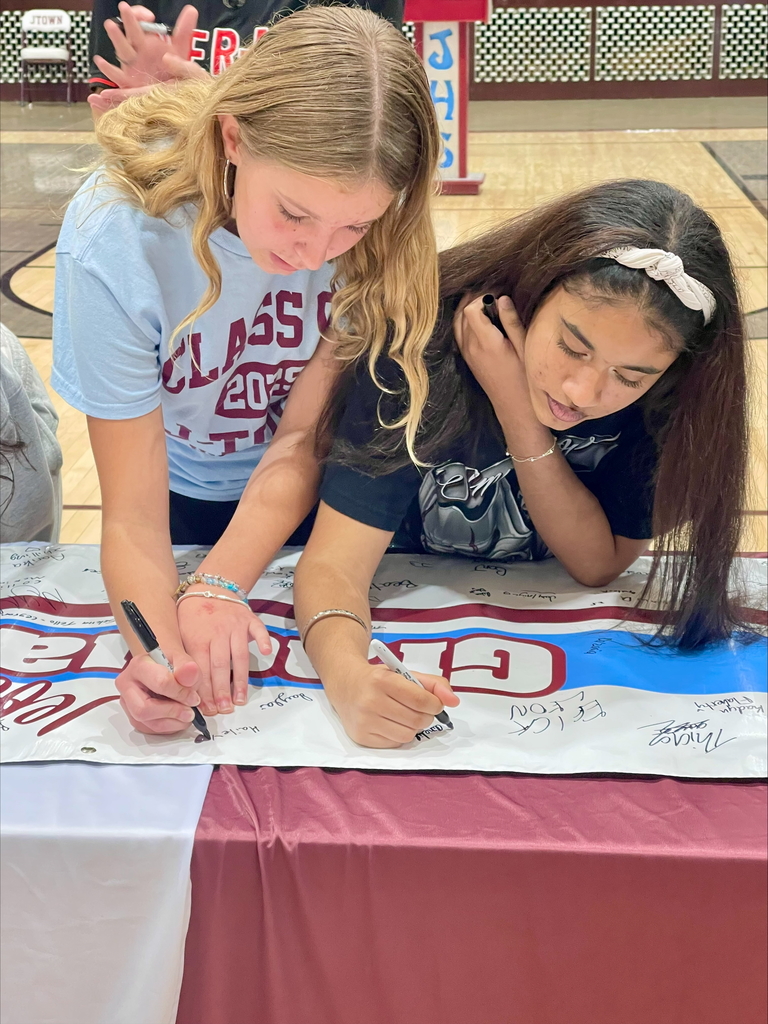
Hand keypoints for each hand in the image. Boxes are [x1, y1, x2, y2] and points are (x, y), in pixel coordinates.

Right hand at [88, 1, 204, 112]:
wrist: (169, 95)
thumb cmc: (171, 71)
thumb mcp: (180, 50)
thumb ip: (184, 30)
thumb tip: (191, 9)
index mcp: (147, 42)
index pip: (140, 22)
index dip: (141, 16)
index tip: (149, 17)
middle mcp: (137, 52)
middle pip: (131, 33)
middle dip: (128, 20)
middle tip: (125, 8)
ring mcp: (131, 66)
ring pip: (122, 50)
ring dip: (116, 38)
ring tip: (110, 25)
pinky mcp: (128, 83)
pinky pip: (116, 75)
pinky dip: (108, 69)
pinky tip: (100, 60)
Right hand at [116, 650, 200, 734]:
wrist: (162, 666)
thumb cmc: (169, 661)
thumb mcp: (182, 658)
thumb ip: (187, 668)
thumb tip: (191, 671)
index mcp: (138, 666)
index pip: (159, 683)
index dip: (180, 693)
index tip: (194, 697)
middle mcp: (127, 684)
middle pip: (144, 708)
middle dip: (172, 712)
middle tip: (190, 711)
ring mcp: (127, 702)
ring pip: (147, 722)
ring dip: (173, 723)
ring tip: (187, 715)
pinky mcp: (133, 716)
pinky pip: (149, 729)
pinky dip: (169, 727)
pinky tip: (178, 718)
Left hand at [177, 592, 272, 716]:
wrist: (210, 587)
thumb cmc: (192, 614)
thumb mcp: (179, 633)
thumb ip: (183, 657)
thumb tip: (183, 687)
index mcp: (197, 638)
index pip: (200, 669)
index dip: (203, 690)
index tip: (206, 708)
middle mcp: (217, 632)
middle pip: (220, 666)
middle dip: (221, 691)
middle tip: (223, 710)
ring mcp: (236, 625)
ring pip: (239, 655)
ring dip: (240, 679)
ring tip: (240, 699)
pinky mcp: (250, 619)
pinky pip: (259, 630)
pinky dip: (263, 641)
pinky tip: (265, 654)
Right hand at [323, 659, 459, 747]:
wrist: (345, 685)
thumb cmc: (378, 679)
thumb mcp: (404, 673)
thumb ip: (433, 684)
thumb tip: (454, 701)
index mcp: (382, 680)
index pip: (420, 700)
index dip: (434, 704)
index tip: (434, 703)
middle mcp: (370, 701)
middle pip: (416, 720)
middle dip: (425, 716)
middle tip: (419, 709)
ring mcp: (364, 721)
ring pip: (407, 735)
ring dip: (413, 727)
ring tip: (405, 716)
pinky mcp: (361, 737)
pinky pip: (395, 744)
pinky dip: (399, 735)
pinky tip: (391, 723)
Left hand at [453, 294, 531, 420]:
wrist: (513, 406)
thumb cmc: (524, 378)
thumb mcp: (524, 348)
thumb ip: (511, 322)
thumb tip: (502, 298)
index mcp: (486, 343)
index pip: (471, 310)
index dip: (483, 297)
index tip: (499, 296)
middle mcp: (471, 347)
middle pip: (462, 313)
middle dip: (476, 300)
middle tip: (495, 297)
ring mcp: (467, 353)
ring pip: (457, 322)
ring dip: (469, 310)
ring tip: (487, 304)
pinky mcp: (467, 358)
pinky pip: (459, 333)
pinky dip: (465, 321)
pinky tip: (480, 319)